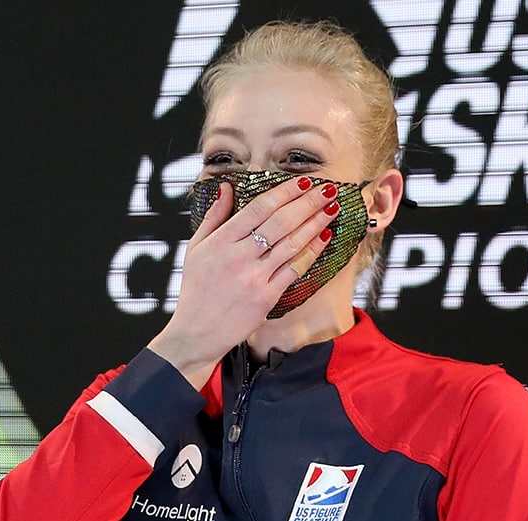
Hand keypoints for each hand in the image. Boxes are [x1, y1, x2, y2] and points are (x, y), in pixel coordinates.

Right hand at [148, 177, 337, 388]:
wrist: (197, 331)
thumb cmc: (196, 289)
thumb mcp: (196, 248)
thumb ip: (214, 216)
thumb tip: (228, 187)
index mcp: (221, 241)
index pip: (258, 208)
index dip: (283, 192)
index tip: (302, 181)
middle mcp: (239, 257)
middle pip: (280, 222)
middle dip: (307, 203)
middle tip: (327, 189)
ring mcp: (254, 277)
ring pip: (291, 243)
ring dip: (315, 223)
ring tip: (332, 208)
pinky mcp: (267, 297)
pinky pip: (294, 269)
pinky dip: (311, 252)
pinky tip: (324, 238)